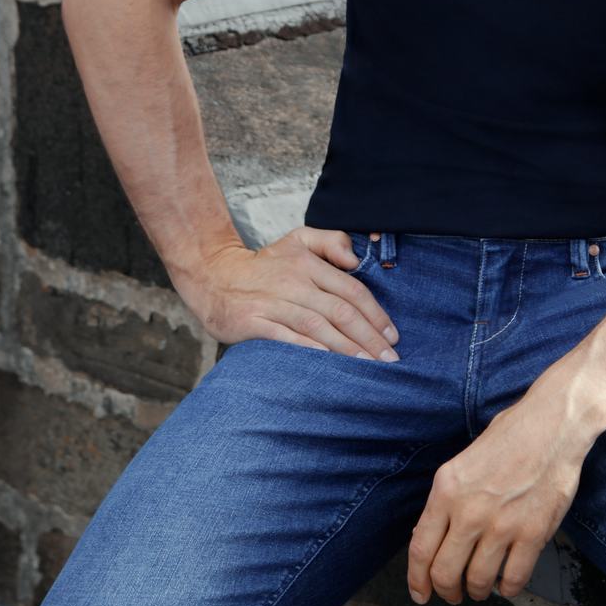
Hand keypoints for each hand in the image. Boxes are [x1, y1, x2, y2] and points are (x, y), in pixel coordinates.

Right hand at [175, 227, 399, 359]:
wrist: (213, 276)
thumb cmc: (265, 264)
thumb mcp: (298, 239)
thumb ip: (331, 241)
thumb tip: (356, 261)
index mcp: (308, 264)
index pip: (351, 290)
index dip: (376, 314)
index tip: (392, 336)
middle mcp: (293, 282)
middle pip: (340, 311)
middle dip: (369, 337)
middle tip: (389, 359)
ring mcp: (273, 303)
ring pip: (319, 327)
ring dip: (347, 348)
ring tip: (368, 366)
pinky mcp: (254, 322)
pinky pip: (288, 338)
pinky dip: (311, 350)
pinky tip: (330, 363)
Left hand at [407, 387, 590, 604]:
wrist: (554, 424)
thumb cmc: (512, 436)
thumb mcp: (463, 463)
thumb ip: (447, 501)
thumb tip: (431, 537)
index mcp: (447, 489)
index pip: (420, 549)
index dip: (417, 579)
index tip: (421, 592)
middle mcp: (469, 510)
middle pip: (445, 572)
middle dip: (446, 591)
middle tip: (452, 594)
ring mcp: (502, 524)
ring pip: (478, 580)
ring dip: (477, 591)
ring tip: (481, 587)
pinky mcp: (533, 533)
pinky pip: (514, 578)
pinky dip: (508, 588)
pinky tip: (507, 582)